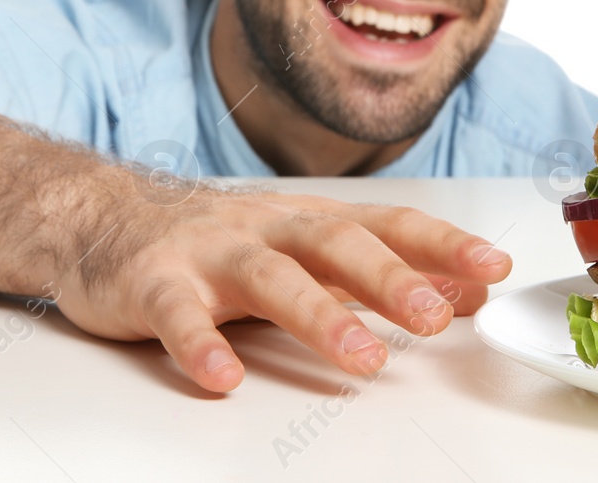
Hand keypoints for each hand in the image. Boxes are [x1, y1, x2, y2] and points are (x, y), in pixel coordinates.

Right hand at [52, 186, 511, 391]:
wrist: (102, 219)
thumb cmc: (216, 243)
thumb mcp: (303, 253)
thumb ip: (378, 274)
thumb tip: (464, 290)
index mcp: (306, 222)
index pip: (385, 224)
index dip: (440, 245)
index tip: (495, 267)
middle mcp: (264, 229)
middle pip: (335, 245)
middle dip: (390, 280)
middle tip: (437, 317)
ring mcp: (208, 253)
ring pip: (269, 278)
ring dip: (319, 317)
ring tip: (362, 359)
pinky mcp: (153, 283)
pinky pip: (178, 316)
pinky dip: (200, 344)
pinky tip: (223, 378)